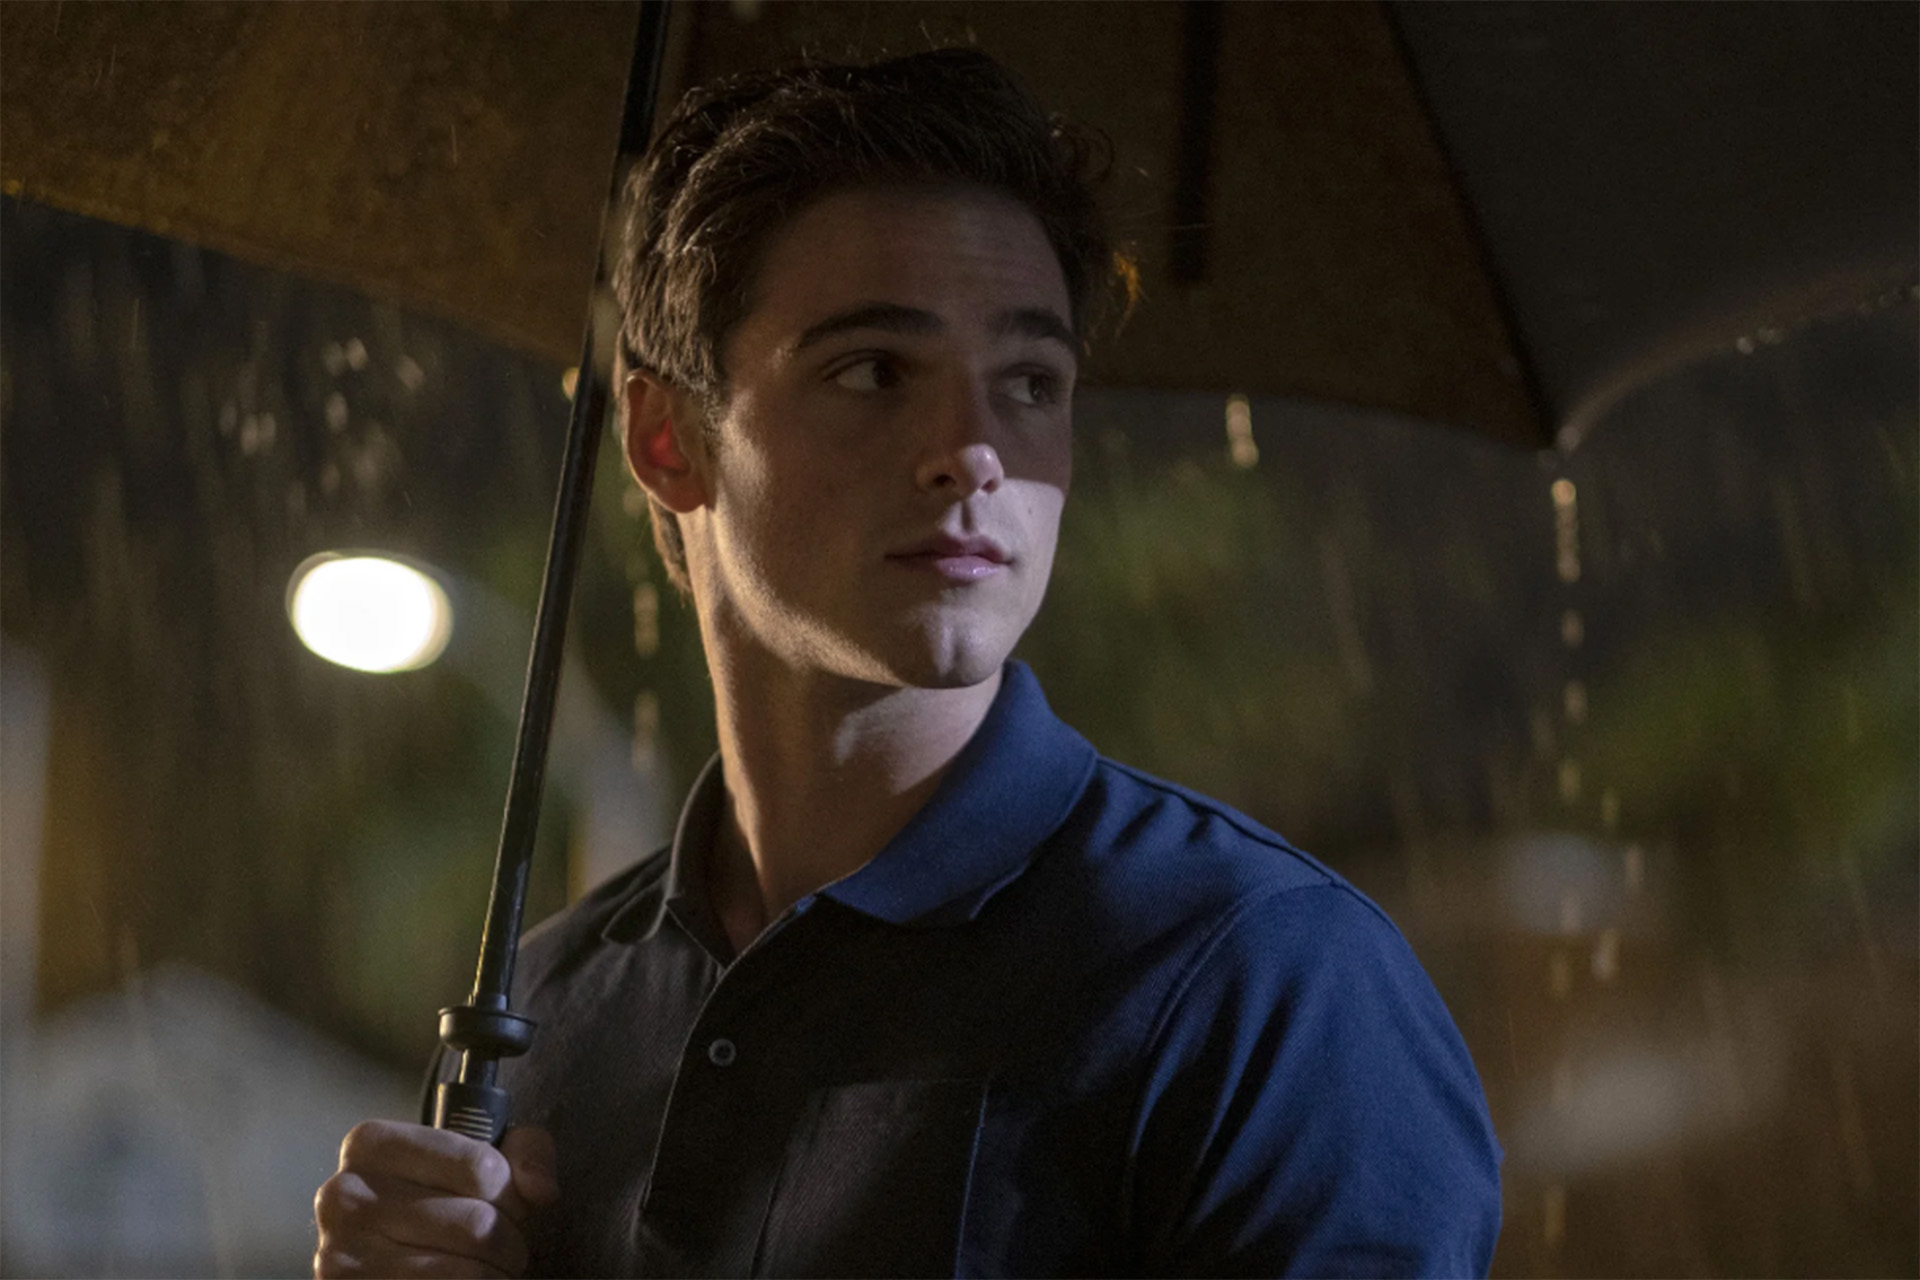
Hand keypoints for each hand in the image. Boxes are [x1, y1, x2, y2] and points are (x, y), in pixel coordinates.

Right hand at [314, 1120, 557, 1277]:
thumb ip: (526, 1154)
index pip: (480, 1168)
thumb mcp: (483, 1159)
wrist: (384, 1263)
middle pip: (477, 1224)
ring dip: (496, 1276)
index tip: (512, 1208)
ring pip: (466, 1272)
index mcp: (372, 1144)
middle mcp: (343, 1196)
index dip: (514, 1195)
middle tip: (506, 1250)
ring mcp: (340, 1256)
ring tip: (490, 1271)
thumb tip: (543, 1190)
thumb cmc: (442, 1204)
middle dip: (510, 1243)